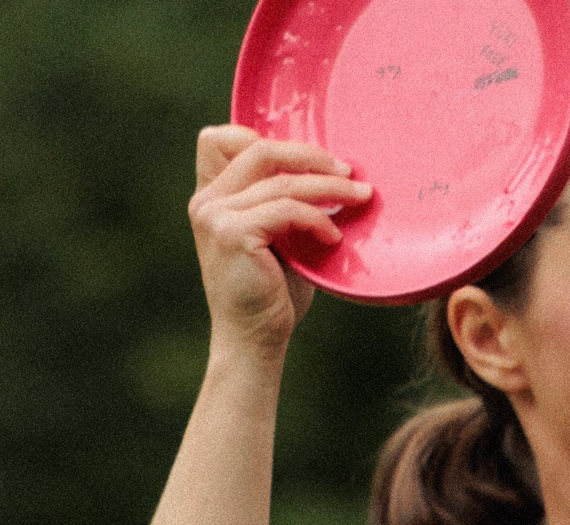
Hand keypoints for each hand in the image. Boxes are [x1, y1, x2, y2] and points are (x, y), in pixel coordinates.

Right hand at [188, 125, 372, 355]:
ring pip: (283, 182)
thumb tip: (331, 175)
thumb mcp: (279, 240)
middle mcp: (207, 201)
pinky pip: (288, 210)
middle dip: (312, 157)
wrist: (254, 340)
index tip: (318, 160)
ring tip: (362, 198)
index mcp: (212, 197)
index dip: (271, 141)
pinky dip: (319, 220)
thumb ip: (285, 205)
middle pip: (261, 150)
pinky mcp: (233, 234)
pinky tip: (335, 239)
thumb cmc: (273, 294)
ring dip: (331, 189)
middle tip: (351, 173)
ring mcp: (216, 216)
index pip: (224, 139)